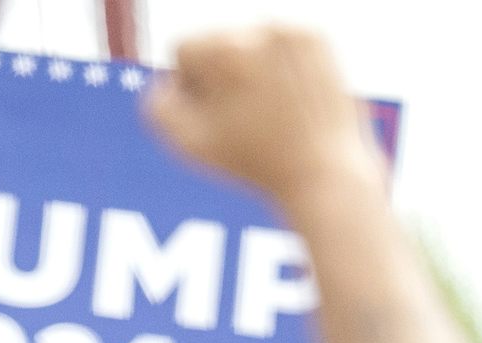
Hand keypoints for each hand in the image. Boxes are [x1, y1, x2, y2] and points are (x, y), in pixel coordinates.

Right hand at [146, 27, 383, 210]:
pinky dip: (283, 68)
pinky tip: (292, 99)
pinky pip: (282, 44)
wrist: (322, 174)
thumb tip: (168, 80)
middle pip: (218, 41)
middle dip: (223, 74)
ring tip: (271, 110)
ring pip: (250, 41)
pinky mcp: (316, 39)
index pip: (184, 49)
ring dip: (252, 69)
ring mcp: (291, 32)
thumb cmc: (252, 164)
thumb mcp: (188, 144)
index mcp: (222, 50)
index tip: (216, 116)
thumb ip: (158, 106)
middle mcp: (258, 30)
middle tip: (246, 117)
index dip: (193, 88)